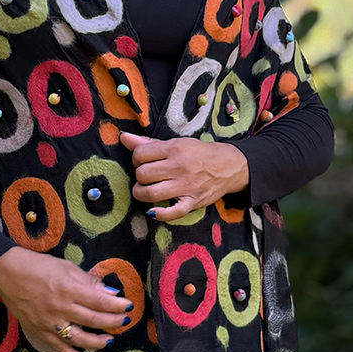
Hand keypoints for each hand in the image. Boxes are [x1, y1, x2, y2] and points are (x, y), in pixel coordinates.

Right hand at [0, 247, 132, 351]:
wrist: (6, 273)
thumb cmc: (38, 266)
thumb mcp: (65, 267)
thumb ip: (87, 281)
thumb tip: (109, 293)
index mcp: (68, 288)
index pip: (99, 301)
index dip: (116, 306)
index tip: (128, 306)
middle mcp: (61, 308)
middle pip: (94, 320)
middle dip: (113, 323)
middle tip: (125, 322)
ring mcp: (50, 323)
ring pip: (80, 338)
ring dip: (98, 342)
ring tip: (109, 340)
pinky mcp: (39, 332)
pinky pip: (59, 348)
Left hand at [119, 132, 248, 221]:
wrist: (228, 165)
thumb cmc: (198, 153)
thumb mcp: (175, 143)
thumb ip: (148, 143)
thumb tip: (124, 137)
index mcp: (174, 149)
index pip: (140, 154)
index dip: (136, 158)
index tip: (142, 161)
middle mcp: (179, 167)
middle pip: (142, 174)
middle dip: (139, 176)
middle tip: (146, 176)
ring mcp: (186, 186)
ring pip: (151, 193)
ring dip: (142, 193)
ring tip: (146, 190)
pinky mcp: (193, 202)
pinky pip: (173, 212)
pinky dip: (160, 214)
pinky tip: (153, 211)